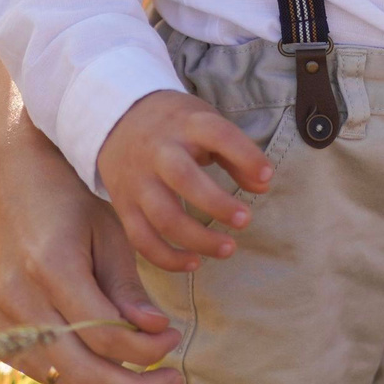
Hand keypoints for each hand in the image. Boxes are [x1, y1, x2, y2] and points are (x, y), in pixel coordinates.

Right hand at [0, 48, 185, 383]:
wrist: (11, 180)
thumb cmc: (71, 201)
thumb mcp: (110, 232)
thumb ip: (128, 288)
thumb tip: (155, 332)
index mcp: (52, 267)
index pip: (106, 336)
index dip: (148, 349)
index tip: (176, 338)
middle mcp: (19, 298)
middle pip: (83, 372)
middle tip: (170, 382)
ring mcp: (0, 316)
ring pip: (61, 379)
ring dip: (105, 381)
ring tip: (138, 362)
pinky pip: (38, 371)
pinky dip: (71, 372)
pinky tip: (98, 353)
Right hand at [94, 88, 274, 272]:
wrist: (116, 120)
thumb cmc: (175, 126)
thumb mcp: (206, 122)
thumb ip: (236, 153)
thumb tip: (263, 185)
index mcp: (186, 124)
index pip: (217, 134)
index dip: (244, 154)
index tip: (267, 175)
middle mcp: (158, 151)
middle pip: (183, 179)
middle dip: (216, 203)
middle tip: (246, 220)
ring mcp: (138, 180)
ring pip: (163, 216)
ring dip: (197, 238)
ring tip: (229, 248)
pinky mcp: (124, 205)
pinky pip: (141, 238)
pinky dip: (167, 258)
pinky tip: (195, 263)